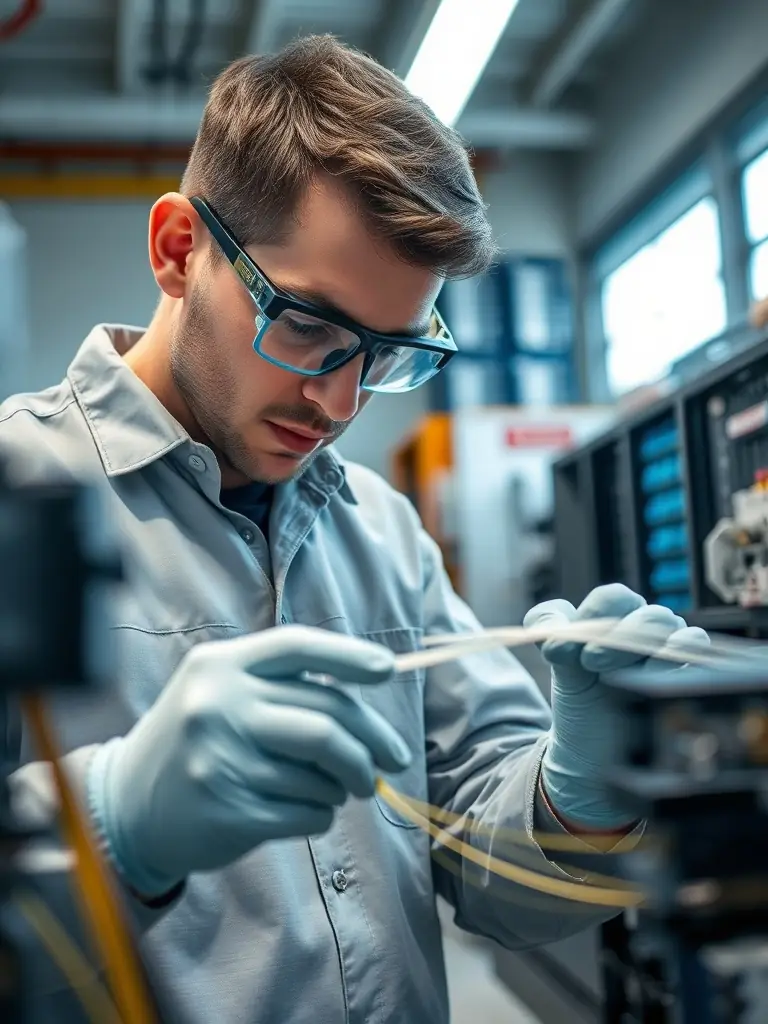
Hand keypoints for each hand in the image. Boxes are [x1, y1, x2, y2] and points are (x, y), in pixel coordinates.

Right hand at [87, 626, 411, 895]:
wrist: (127, 806)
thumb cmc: (195, 741)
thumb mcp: (222, 692)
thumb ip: (283, 688)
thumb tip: (369, 707)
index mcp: (220, 665)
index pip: (297, 647)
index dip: (349, 655)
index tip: (388, 670)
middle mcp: (219, 705)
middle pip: (326, 719)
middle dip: (372, 744)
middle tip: (393, 760)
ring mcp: (221, 760)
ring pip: (322, 774)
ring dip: (345, 784)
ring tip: (338, 787)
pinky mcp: (229, 811)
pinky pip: (308, 813)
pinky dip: (324, 814)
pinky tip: (310, 811)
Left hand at [524, 584, 709, 830]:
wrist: (594, 745)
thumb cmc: (580, 693)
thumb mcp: (559, 661)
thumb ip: (548, 631)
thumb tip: (547, 626)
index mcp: (617, 614)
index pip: (613, 598)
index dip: (590, 618)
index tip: (562, 648)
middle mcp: (650, 625)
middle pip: (647, 615)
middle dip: (616, 638)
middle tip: (589, 662)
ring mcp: (674, 648)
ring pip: (675, 631)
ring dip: (643, 651)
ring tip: (617, 677)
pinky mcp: (692, 675)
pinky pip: (696, 652)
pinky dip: (674, 660)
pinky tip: (649, 679)